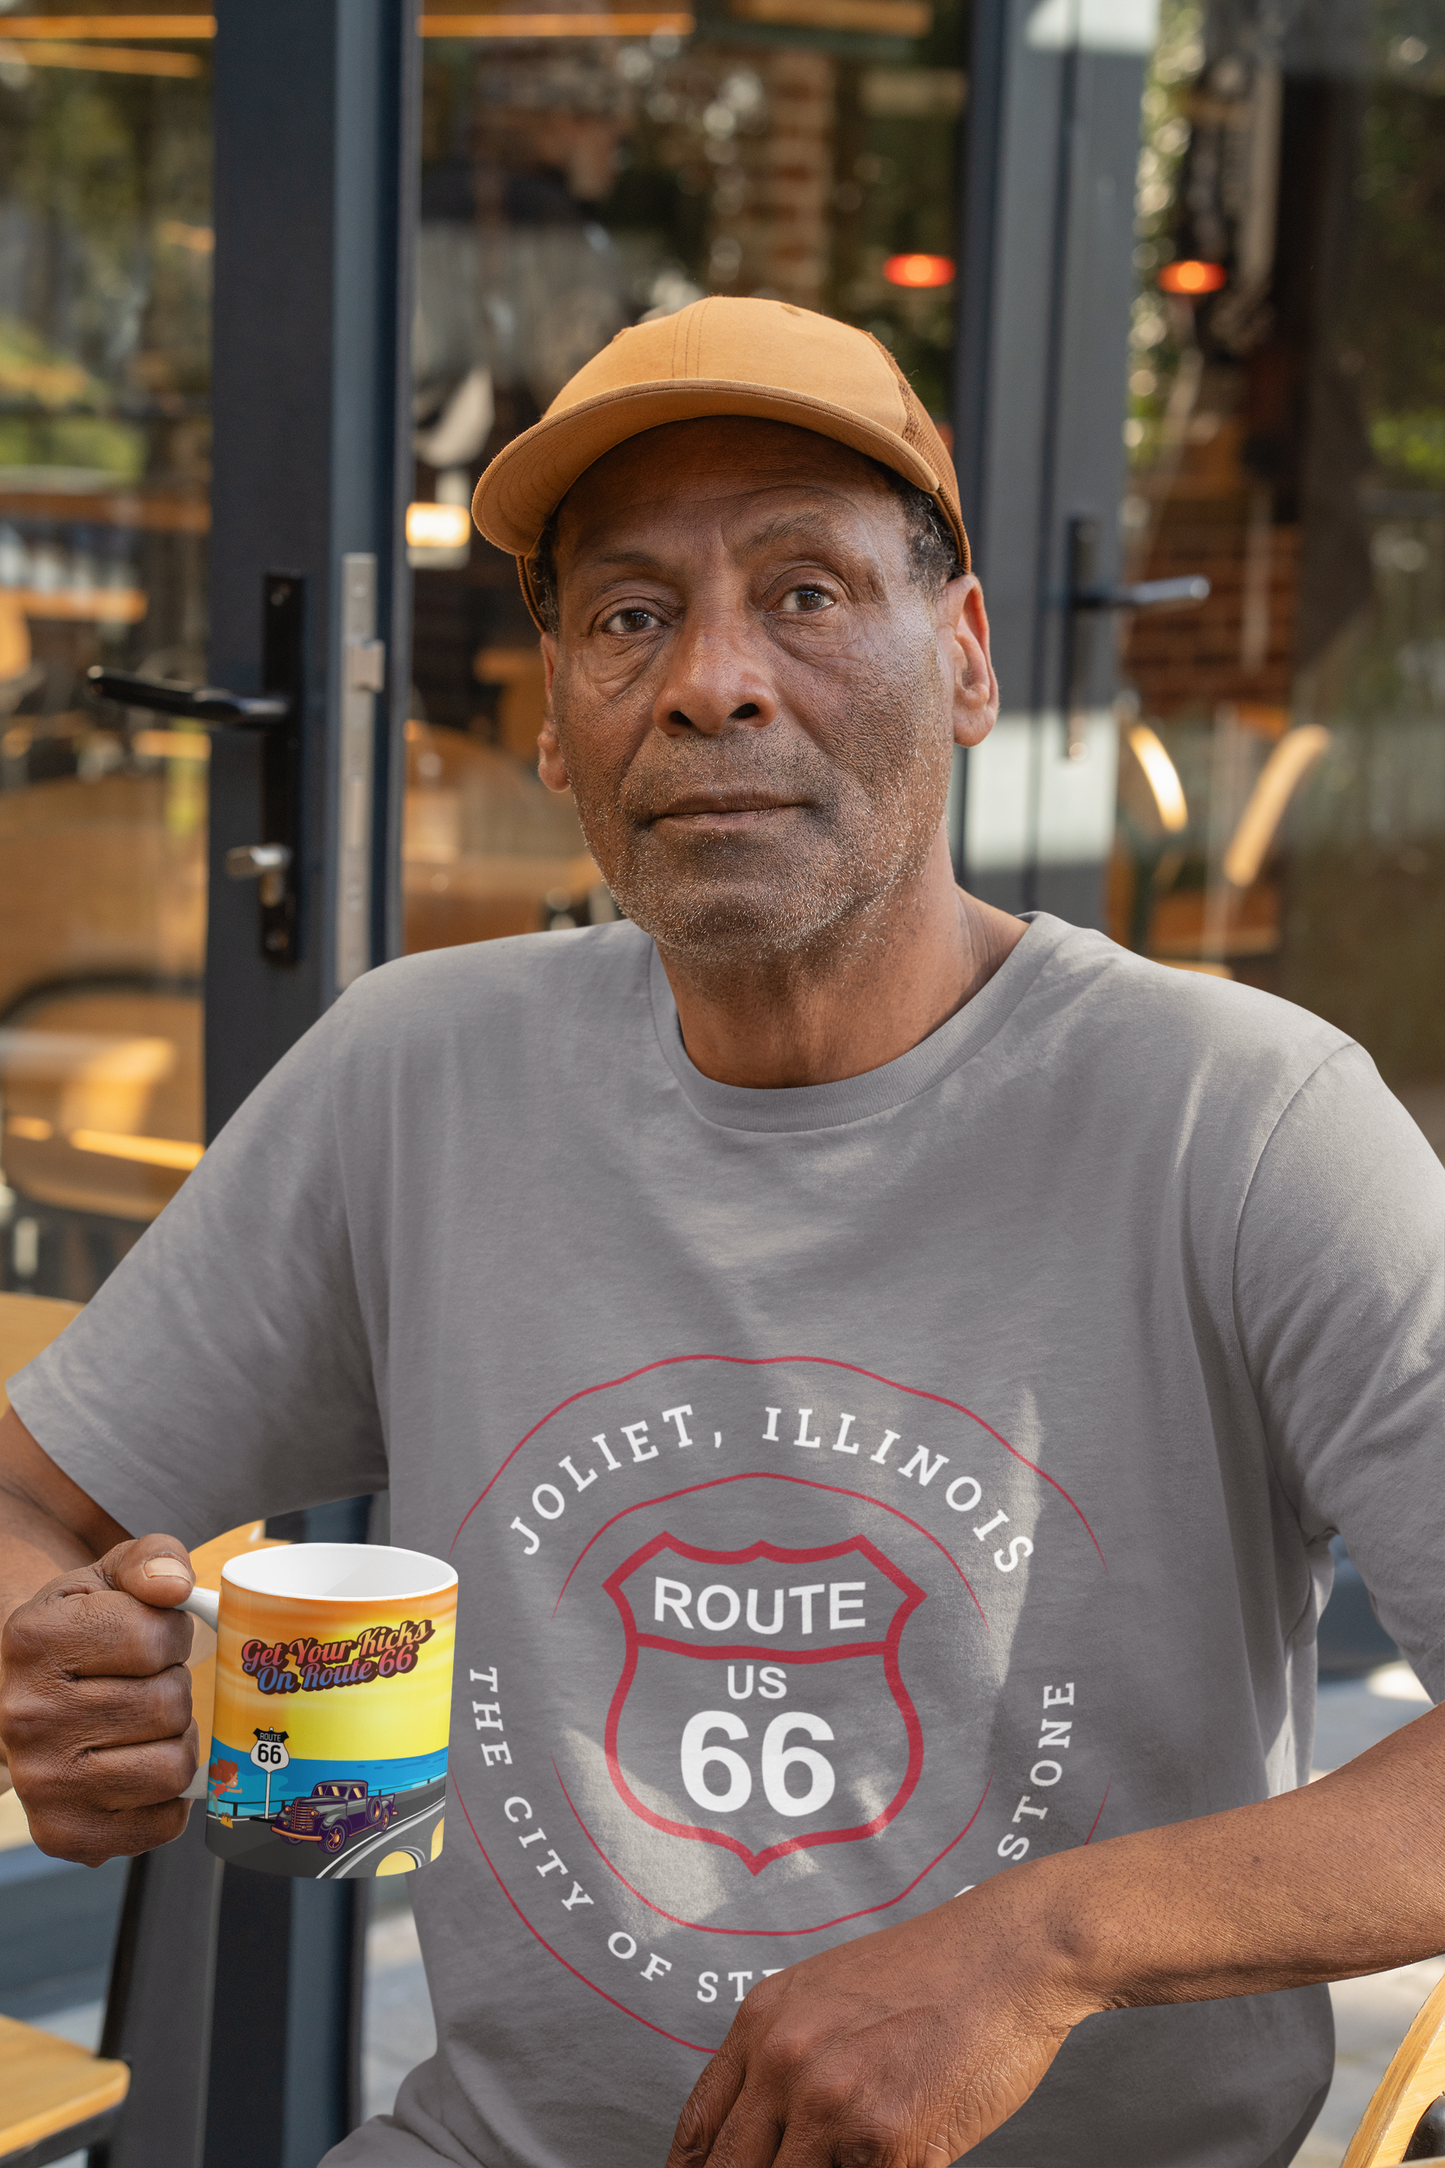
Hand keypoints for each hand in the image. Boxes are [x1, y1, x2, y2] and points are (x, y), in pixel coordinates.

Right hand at [0, 1533, 199, 1863]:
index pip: (155, 1638)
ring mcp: (43, 1782)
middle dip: (175, 1688)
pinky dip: (168, 1797)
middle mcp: (27, 1716)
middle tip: (145, 1685)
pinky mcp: (66, 1833)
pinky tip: (138, 1766)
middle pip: (169, 1705)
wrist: (36, 1691)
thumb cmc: (86, 1630)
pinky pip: (163, 1823)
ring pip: (173, 1767)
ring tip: (144, 1725)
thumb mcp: (113, 1577)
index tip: (151, 1639)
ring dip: (175, 1742)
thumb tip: (174, 1586)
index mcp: (36, 1640)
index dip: (171, 1635)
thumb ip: (155, 1559)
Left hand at [664, 1878, 1091, 2167]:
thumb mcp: (824, 1994)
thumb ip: (781, 2055)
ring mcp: (834, 2105)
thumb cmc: (929, 1974)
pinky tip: (890, 2159)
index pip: (697, 2131)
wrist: (1007, 1953)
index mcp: (762, 2024)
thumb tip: (754, 2128)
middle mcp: (786, 2063)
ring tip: (849, 2161)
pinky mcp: (890, 2143)